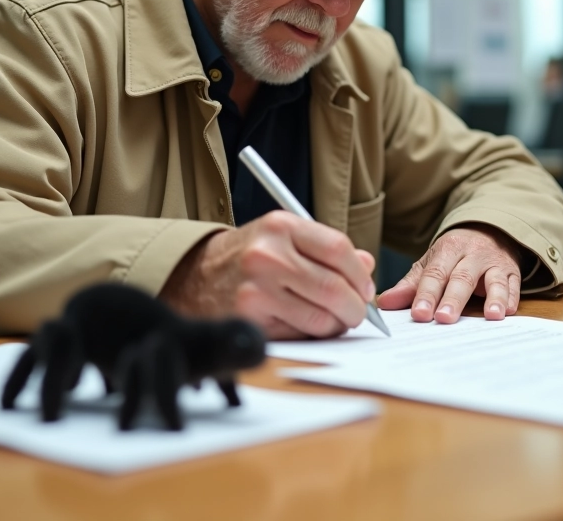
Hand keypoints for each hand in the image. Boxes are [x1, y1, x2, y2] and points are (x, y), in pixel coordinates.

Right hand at [159, 210, 375, 339]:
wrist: (195, 276)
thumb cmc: (248, 256)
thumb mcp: (284, 238)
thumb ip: (326, 249)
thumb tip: (367, 267)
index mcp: (280, 226)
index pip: (339, 249)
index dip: (360, 274)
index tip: (365, 287)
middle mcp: (267, 255)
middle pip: (334, 287)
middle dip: (355, 307)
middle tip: (357, 313)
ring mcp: (256, 289)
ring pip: (321, 318)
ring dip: (336, 325)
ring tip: (334, 321)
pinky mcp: (249, 320)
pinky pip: (299, 335)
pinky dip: (312, 336)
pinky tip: (306, 326)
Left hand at [377, 224, 522, 323]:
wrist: (489, 229)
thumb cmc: (455, 254)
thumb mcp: (432, 262)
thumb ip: (410, 284)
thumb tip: (384, 302)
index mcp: (448, 249)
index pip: (435, 274)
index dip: (426, 294)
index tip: (419, 314)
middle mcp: (472, 254)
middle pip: (462, 277)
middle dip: (453, 299)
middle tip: (443, 319)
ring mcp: (495, 262)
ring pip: (494, 280)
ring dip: (494, 297)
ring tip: (492, 315)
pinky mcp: (513, 271)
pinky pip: (514, 284)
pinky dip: (512, 297)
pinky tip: (508, 311)